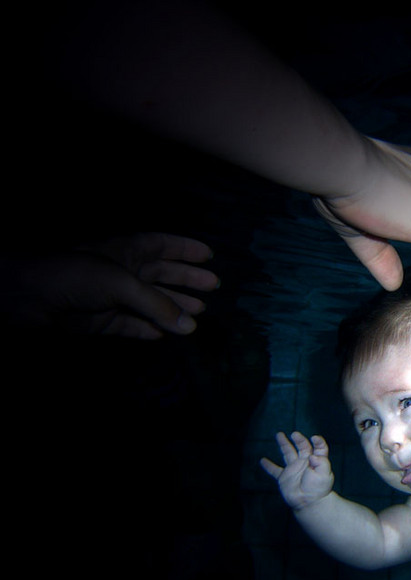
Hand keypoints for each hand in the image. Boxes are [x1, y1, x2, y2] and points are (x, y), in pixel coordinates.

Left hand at [3, 232, 218, 338]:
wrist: (30, 297)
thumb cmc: (78, 277)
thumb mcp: (123, 284)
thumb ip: (158, 305)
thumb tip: (191, 326)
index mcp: (126, 251)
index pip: (162, 245)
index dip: (185, 248)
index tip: (209, 255)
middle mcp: (123, 272)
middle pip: (162, 273)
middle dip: (187, 279)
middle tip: (212, 287)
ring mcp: (112, 297)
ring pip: (151, 302)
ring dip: (174, 307)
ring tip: (198, 313)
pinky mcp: (103, 321)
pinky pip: (133, 325)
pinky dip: (150, 329)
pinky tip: (167, 334)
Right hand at [260, 432, 334, 510]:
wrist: (308, 503)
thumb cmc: (318, 489)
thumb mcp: (325, 474)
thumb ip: (321, 462)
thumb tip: (312, 455)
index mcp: (317, 461)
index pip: (319, 447)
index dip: (318, 442)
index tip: (314, 438)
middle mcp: (305, 463)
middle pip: (302, 446)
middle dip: (299, 439)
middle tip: (294, 434)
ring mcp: (294, 469)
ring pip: (288, 453)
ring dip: (284, 444)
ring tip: (279, 434)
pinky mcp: (284, 478)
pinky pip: (275, 470)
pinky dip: (268, 466)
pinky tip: (262, 460)